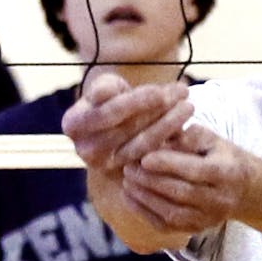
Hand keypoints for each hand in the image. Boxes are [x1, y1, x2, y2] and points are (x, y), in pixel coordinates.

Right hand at [62, 74, 192, 173]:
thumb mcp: (104, 85)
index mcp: (73, 124)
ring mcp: (104, 165)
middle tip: (184, 95)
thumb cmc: (110, 98)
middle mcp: (84, 149)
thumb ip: (104, 87)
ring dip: (170, 125)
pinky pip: (151, 159)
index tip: (161, 91)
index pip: (109, 112)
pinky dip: (171, 142)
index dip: (137, 101)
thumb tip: (106, 91)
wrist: (113, 125)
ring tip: (188, 107)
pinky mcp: (124, 175)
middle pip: (128, 130)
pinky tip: (187, 126)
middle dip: (159, 110)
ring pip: (143, 145)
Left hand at [120, 124, 248, 234]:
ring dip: (145, 198)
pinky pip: (167, 226)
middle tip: (128, 168)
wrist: (244, 189)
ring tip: (127, 181)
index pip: (195, 170)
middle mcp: (220, 199)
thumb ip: (186, 137)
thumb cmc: (221, 156)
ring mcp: (209, 219)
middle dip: (151, 181)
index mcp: (227, 172)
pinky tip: (129, 197)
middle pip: (182, 193)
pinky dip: (145, 213)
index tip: (144, 157)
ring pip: (173, 213)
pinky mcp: (197, 230)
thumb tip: (159, 139)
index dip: (168, 164)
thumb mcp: (210, 139)